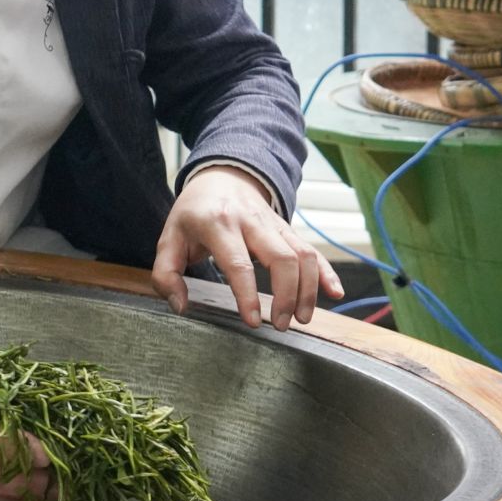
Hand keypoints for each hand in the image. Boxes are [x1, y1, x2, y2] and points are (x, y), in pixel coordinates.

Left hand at [152, 166, 343, 331]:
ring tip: (301, 319)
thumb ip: (166, 275)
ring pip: (303, 254)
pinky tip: (335, 293)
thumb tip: (181, 306)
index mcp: (218, 224)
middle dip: (287, 296)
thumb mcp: (169, 238)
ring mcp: (274, 224)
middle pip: (283, 258)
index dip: (248, 295)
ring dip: (308, 289)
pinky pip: (312, 250)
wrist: (221, 175)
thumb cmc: (194, 213)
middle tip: (280, 325)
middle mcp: (252, 221)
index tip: (254, 322)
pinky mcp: (288, 229)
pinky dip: (326, 272)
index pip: (239, 263)